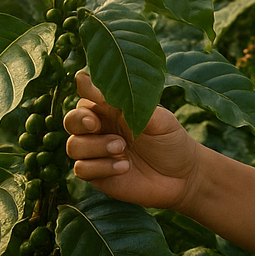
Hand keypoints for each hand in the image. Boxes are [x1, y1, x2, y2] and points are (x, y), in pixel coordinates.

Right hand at [64, 70, 200, 210]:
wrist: (183, 176)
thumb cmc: (170, 140)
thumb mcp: (155, 118)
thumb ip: (126, 100)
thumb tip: (90, 79)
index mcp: (114, 109)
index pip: (88, 97)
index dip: (86, 95)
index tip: (97, 100)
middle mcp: (102, 129)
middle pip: (71, 120)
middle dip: (79, 121)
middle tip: (96, 125)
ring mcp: (97, 153)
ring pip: (73, 146)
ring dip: (96, 147)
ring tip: (122, 148)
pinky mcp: (97, 175)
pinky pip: (81, 169)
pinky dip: (101, 167)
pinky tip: (124, 167)